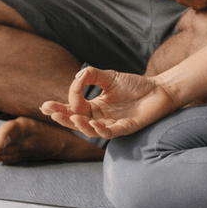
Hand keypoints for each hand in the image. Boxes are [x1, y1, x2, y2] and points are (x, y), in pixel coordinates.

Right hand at [41, 67, 178, 139]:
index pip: (73, 109)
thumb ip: (91, 75)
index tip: (47, 104)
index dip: (59, 108)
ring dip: (81, 125)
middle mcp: (101, 118)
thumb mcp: (109, 76)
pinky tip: (94, 123)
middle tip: (51, 114)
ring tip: (73, 117)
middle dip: (64, 118)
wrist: (159, 89)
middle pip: (78, 122)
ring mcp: (113, 124)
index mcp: (95, 107)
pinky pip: (111, 132)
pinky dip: (101, 130)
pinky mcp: (126, 127)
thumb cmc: (135, 85)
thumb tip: (76, 77)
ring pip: (92, 130)